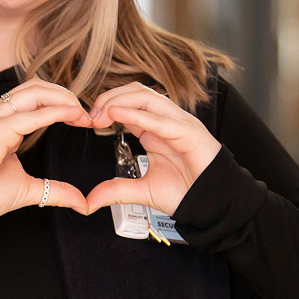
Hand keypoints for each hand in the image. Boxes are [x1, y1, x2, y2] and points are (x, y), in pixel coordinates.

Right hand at [0, 79, 91, 218]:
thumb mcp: (31, 190)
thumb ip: (56, 191)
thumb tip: (81, 203)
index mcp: (4, 123)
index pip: (36, 98)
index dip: (62, 103)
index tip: (83, 119)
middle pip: (37, 87)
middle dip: (65, 95)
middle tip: (86, 114)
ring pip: (34, 92)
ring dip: (62, 98)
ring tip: (81, 113)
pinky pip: (30, 115)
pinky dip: (55, 112)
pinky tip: (72, 116)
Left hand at [84, 84, 220, 216]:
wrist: (211, 206)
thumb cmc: (185, 192)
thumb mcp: (141, 191)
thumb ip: (116, 191)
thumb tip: (90, 201)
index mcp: (155, 128)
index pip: (129, 103)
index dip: (106, 106)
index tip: (87, 121)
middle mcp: (167, 121)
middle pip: (136, 92)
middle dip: (109, 98)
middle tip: (90, 116)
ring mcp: (180, 124)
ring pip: (148, 97)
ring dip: (120, 101)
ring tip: (101, 114)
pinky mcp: (189, 133)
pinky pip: (161, 120)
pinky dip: (137, 114)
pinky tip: (117, 115)